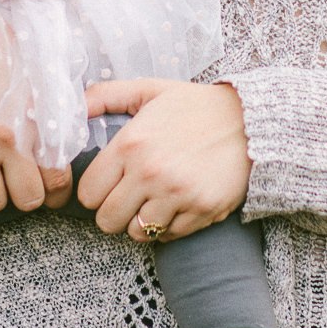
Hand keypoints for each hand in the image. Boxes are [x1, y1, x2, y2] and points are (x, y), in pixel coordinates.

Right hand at [0, 0, 71, 210]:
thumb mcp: (26, 64)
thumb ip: (43, 100)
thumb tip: (60, 125)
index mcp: (30, 118)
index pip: (56, 176)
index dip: (58, 190)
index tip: (54, 192)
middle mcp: (2, 140)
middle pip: (26, 199)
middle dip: (30, 196)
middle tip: (26, 187)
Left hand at [78, 79, 250, 242]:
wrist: (251, 120)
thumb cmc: (195, 106)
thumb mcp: (150, 90)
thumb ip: (107, 96)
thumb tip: (75, 107)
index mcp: (131, 144)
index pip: (88, 193)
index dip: (96, 191)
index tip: (110, 184)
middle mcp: (150, 173)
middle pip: (106, 220)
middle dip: (114, 211)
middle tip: (130, 196)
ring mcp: (176, 195)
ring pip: (137, 233)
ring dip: (142, 221)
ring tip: (154, 200)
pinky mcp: (201, 211)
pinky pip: (168, 236)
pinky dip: (169, 225)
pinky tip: (177, 204)